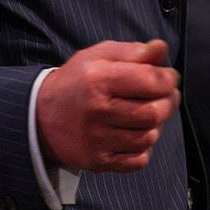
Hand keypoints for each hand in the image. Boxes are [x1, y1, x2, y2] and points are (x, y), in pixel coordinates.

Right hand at [36, 38, 179, 172]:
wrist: (41, 115)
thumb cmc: (76, 80)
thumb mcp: (99, 55)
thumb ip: (132, 51)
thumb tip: (161, 48)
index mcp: (98, 78)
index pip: (150, 81)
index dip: (168, 79)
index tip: (169, 76)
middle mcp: (98, 110)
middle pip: (153, 112)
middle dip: (169, 102)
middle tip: (167, 94)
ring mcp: (98, 139)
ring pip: (149, 137)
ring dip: (156, 124)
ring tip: (148, 111)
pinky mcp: (98, 161)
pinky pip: (138, 160)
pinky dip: (144, 147)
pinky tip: (135, 132)